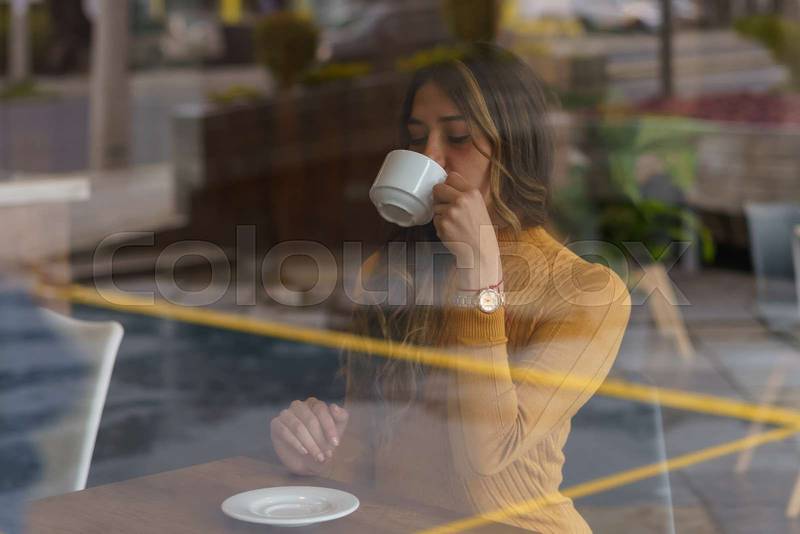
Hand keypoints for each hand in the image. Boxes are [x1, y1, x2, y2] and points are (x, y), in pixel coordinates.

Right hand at [270, 397, 348, 475]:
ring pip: (298, 427)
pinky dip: (296, 443)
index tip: (336, 444)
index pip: (321, 410)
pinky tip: (304, 452)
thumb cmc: (323, 443)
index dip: (329, 427)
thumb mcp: (336, 432)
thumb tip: (334, 406)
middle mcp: (299, 405)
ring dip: (310, 444)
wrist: (308, 461)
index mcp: (315, 404)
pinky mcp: (276, 424)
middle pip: (310, 420)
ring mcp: (286, 414)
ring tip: (317, 457)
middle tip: (326, 455)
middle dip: (320, 439)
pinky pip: (284, 431)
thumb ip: (341, 417)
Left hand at [432, 172, 501, 289]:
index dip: (447, 185)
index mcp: (472, 192)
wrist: (481, 251)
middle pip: (438, 188)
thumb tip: (446, 185)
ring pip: (435, 206)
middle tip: (446, 208)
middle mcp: (462, 199)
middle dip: (439, 198)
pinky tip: (452, 232)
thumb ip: (465, 195)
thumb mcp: (478, 206)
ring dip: (441, 215)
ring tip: (454, 224)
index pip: (451, 176)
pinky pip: (434, 220)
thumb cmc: (480, 230)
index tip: (449, 192)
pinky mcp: (443, 223)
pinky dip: (440, 227)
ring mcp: (451, 211)